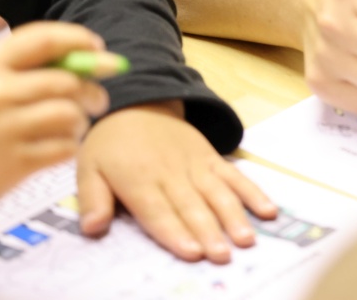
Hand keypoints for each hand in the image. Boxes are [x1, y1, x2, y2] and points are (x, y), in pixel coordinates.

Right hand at [0, 22, 110, 201]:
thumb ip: (24, 68)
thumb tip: (84, 58)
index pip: (43, 39)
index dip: (77, 39)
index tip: (97, 48)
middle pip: (65, 80)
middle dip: (91, 89)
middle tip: (97, 98)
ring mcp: (7, 129)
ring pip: (69, 114)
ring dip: (81, 120)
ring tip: (75, 125)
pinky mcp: (17, 163)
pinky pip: (65, 147)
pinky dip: (71, 145)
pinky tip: (62, 145)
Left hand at [77, 100, 277, 262]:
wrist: (137, 101)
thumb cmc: (110, 142)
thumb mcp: (88, 167)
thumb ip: (92, 199)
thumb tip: (92, 228)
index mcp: (139, 179)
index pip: (158, 211)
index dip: (175, 232)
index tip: (191, 252)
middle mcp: (171, 173)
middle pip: (192, 207)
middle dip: (209, 232)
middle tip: (223, 255)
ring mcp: (196, 164)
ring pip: (218, 193)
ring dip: (234, 217)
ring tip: (246, 239)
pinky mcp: (211, 157)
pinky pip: (235, 175)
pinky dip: (253, 193)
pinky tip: (268, 211)